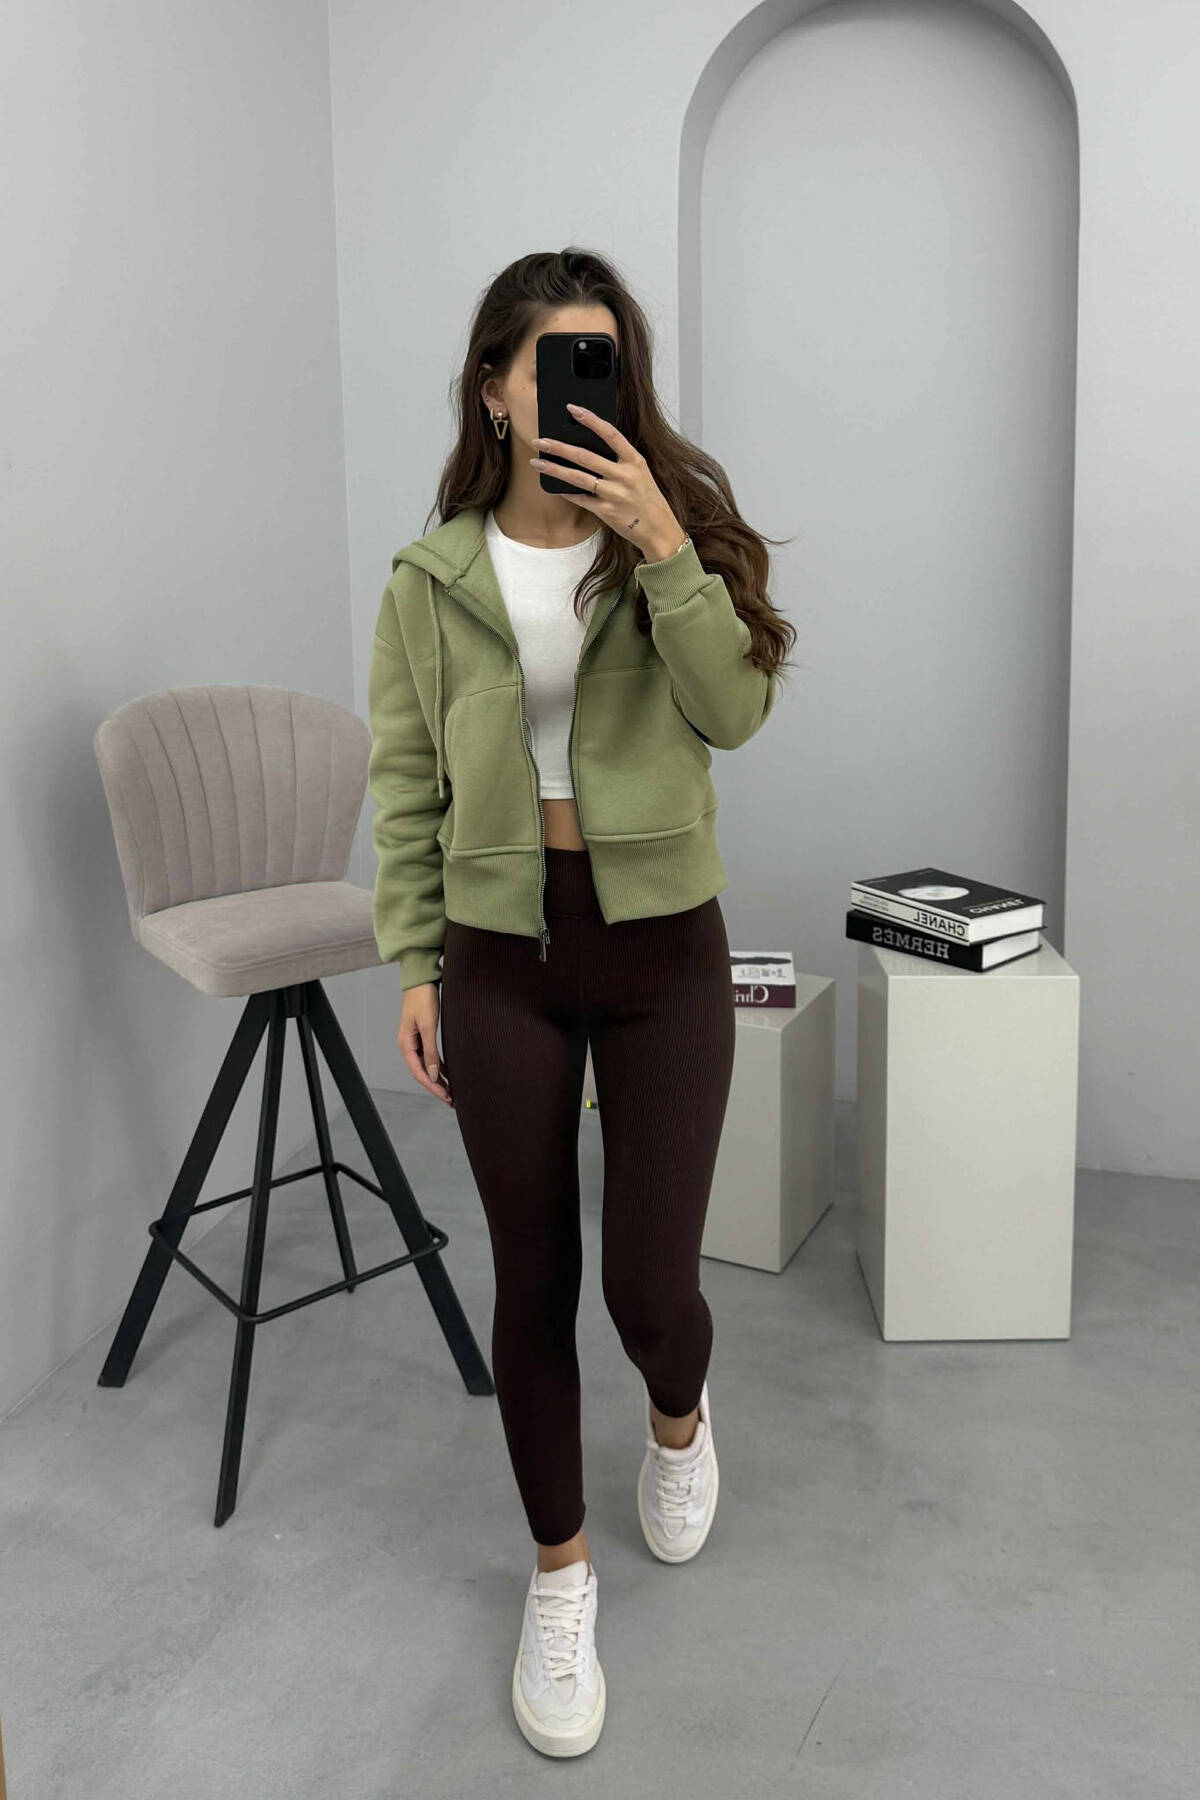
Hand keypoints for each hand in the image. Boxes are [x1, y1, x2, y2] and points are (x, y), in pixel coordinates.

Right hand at [399, 983, 452, 1106]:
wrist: (421, 980)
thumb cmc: (423, 999)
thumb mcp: (428, 1026)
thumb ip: (431, 1051)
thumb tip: (434, 1074)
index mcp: (406, 1044)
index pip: (419, 1072)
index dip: (432, 1087)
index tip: (445, 1096)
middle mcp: (408, 1045)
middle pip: (422, 1072)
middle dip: (436, 1087)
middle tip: (450, 1100)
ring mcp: (415, 1041)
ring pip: (426, 1066)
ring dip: (438, 1079)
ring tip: (451, 1091)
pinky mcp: (422, 1035)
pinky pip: (430, 1056)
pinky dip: (438, 1066)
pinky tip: (448, 1074)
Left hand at [528, 404, 686, 562]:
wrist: (659, 529)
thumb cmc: (647, 499)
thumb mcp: (640, 474)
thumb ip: (620, 461)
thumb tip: (590, 448)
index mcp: (635, 461)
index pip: (610, 434)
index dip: (591, 420)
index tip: (572, 409)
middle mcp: (624, 476)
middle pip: (585, 456)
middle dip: (559, 447)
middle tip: (540, 441)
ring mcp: (614, 494)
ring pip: (577, 477)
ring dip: (554, 469)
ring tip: (538, 462)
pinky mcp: (606, 511)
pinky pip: (581, 498)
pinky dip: (567, 492)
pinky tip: (555, 487)